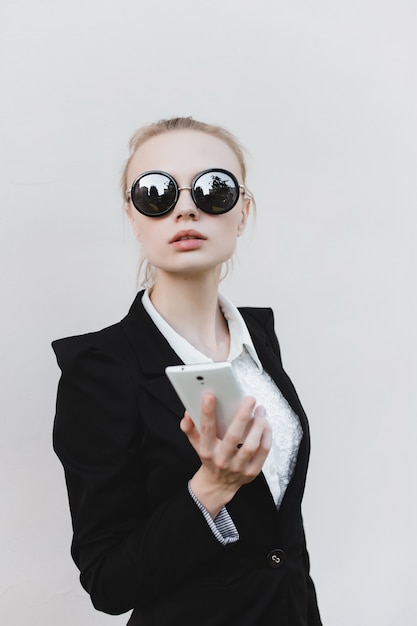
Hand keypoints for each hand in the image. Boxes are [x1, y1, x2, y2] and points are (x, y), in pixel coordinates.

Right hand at [180, 393, 271, 517]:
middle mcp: (222, 459)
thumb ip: (190, 427)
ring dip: (259, 425)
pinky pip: (263, 451)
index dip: (207, 412)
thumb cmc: (209, 458)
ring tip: (260, 410)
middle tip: (250, 399)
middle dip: (242, 415)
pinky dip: (266, 435)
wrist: (219, 484)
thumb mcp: (196, 444)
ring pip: (252, 444)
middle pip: (233, 436)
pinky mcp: (252, 471)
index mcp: (207, 451)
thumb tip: (188, 413)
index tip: (209, 395)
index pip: (206, 430)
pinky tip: (265, 423)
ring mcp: (239, 467)